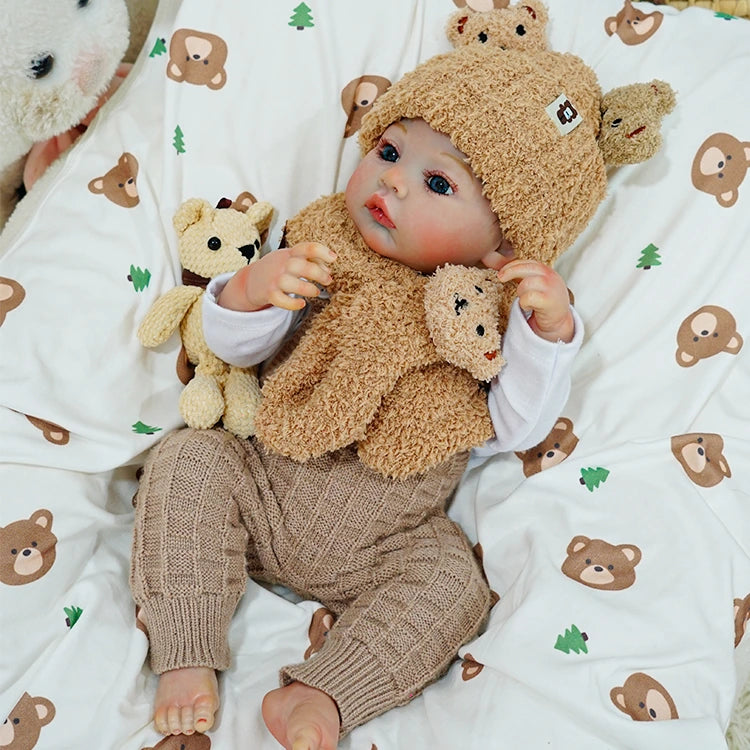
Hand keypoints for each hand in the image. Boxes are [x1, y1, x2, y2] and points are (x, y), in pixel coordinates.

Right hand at [218, 242, 335, 311]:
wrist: (250, 280)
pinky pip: (281, 300)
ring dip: (308, 289)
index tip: (334, 258)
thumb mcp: (291, 259)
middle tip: (328, 280)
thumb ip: (309, 261)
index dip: (322, 251)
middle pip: (302, 266)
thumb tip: (328, 270)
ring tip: (316, 292)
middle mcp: (281, 264)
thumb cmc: (277, 269)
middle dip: (319, 274)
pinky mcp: (269, 294)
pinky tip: (302, 304)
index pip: (307, 247)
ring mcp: (274, 279)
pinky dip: (293, 304)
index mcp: (289, 254)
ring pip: (292, 283)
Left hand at [497, 259, 573, 342]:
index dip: (512, 265)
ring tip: (525, 300)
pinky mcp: (548, 301)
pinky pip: (528, 298)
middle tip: (501, 278)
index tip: (502, 272)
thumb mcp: (538, 286)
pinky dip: (524, 303)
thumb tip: (506, 271)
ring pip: (526, 284)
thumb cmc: (545, 303)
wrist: (558, 322)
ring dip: (520, 292)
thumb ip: (526, 277)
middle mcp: (551, 277)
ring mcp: (551, 288)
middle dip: (511, 271)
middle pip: (526, 268)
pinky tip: (528, 307)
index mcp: (547, 272)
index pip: (528, 263)